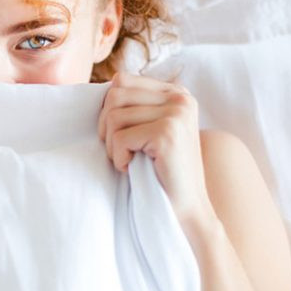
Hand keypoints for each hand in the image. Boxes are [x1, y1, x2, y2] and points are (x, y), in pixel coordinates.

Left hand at [97, 71, 209, 219]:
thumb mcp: (149, 128)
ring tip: (128, 160)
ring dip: (111, 145)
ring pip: (113, 116)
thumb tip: (104, 85)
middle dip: (106, 127)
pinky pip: (119, 138)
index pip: (122, 80)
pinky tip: (132, 168)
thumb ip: (135, 104)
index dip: (109, 108)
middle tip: (120, 150)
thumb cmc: (159, 171)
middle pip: (114, 95)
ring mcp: (176, 113)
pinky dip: (118, 158)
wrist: (186, 210)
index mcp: (176, 92)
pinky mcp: (167, 134)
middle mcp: (180, 97)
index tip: (120, 134)